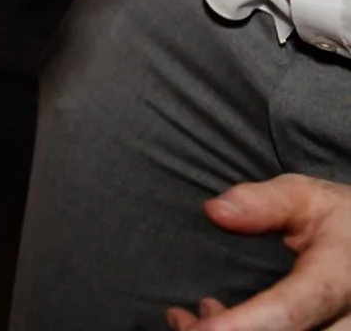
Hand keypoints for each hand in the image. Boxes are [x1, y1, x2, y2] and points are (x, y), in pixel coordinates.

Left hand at [165, 176, 350, 329]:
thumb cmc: (339, 221)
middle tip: (181, 318)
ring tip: (194, 316)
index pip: (290, 310)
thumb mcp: (307, 198)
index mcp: (340, 280)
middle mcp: (348, 320)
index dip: (242, 325)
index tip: (198, 328)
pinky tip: (218, 321)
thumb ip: (265, 203)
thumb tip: (216, 211)